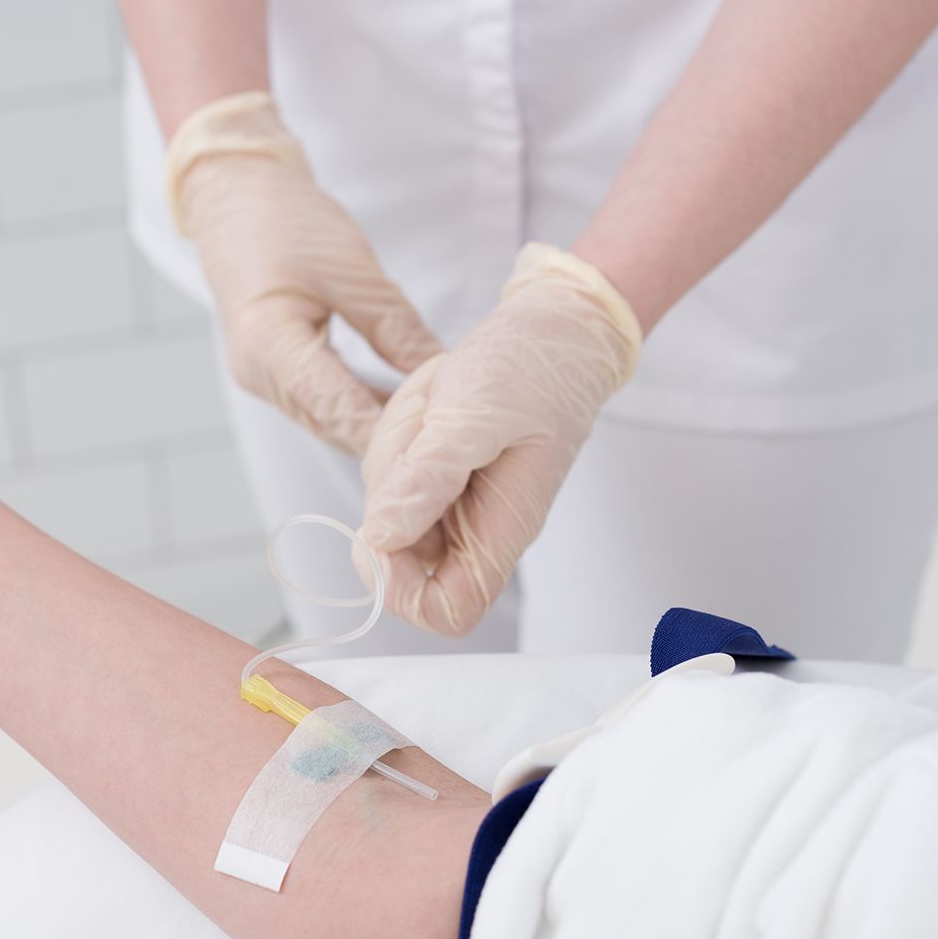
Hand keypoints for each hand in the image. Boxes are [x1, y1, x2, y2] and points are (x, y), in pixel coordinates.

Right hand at [170, 92, 440, 455]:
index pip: (337, 405)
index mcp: (269, 344)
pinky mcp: (273, 371)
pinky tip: (398, 409)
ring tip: (430, 434)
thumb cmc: (285, 222)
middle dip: (385, 439)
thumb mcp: (351, 269)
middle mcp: (259, 374)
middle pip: (331, 424)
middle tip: (446, 447)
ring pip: (327, 420)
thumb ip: (395, 327)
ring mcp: (262, 377)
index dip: (385, 432)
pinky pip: (320, 403)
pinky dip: (358, 407)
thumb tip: (440, 373)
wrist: (233, 197)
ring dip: (373, 427)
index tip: (434, 447)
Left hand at [358, 244, 642, 634]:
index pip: (447, 610)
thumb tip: (381, 535)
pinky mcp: (437, 473)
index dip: (402, 590)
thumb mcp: (475, 415)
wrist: (556, 328)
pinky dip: (395, 439)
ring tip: (435, 410)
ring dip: (393, 457)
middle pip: (400, 558)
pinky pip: (390, 472)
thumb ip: (429, 478)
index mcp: (499, 529)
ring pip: (386, 510)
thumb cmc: (534, 369)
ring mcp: (454, 501)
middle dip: (389, 500)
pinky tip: (431, 406)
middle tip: (418, 440)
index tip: (384, 534)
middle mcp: (474, 526)